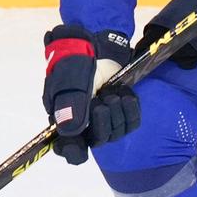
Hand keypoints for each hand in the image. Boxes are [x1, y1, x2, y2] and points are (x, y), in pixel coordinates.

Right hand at [42, 25, 137, 164]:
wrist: (98, 45)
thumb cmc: (77, 62)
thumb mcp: (70, 80)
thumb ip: (70, 105)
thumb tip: (69, 131)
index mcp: (64, 119)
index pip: (68, 149)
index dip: (74, 151)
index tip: (81, 144)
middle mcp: (84, 124)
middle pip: (98, 140)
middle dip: (104, 119)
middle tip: (102, 98)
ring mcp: (104, 119)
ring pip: (117, 133)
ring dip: (117, 110)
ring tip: (111, 91)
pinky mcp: (122, 112)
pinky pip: (132, 123)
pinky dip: (130, 107)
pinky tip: (123, 93)